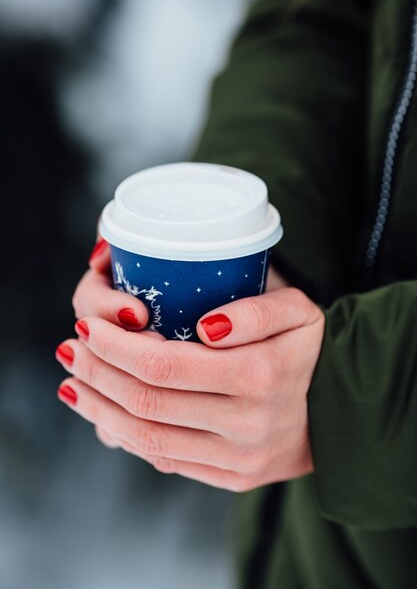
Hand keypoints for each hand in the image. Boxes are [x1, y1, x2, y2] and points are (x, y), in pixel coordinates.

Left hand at [57, 252, 324, 490]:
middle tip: (70, 351)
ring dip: (100, 410)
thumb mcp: (298, 309)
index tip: (88, 328)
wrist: (342, 408)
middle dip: (97, 375)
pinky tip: (107, 416)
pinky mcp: (234, 478)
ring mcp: (239, 458)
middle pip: (146, 403)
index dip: (115, 348)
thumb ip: (255, 310)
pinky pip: (167, 461)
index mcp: (259, 375)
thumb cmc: (311, 348)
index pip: (163, 364)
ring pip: (148, 439)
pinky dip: (128, 438)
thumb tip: (205, 327)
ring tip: (73, 385)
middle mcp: (247, 424)